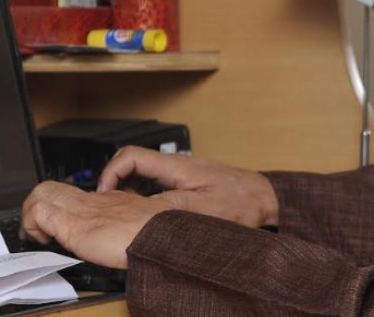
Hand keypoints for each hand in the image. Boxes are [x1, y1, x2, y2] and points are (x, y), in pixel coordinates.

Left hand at [21, 181, 172, 268]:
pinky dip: (32, 224)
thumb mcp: (141, 227)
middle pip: (53, 187)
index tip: (54, 226)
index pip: (74, 195)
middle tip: (38, 228)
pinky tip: (41, 240)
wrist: (160, 236)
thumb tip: (122, 241)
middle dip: (38, 205)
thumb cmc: (157, 236)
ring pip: (42, 193)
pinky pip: (39, 212)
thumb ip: (128, 227)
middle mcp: (94, 200)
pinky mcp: (73, 222)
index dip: (59, 206)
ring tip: (37, 235)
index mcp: (110, 201)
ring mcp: (82, 208)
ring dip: (31, 214)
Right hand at [98, 146, 279, 227]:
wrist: (267, 199)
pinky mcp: (187, 185)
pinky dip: (144, 200)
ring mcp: (181, 175)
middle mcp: (176, 166)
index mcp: (176, 166)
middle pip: (132, 165)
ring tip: (126, 216)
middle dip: (115, 185)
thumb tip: (137, 209)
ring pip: (142, 177)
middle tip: (110, 210)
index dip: (110, 173)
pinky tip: (148, 218)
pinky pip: (155, 187)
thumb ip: (169, 207)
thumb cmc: (243, 202)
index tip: (105, 195)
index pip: (131, 156)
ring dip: (129, 193)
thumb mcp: (203, 209)